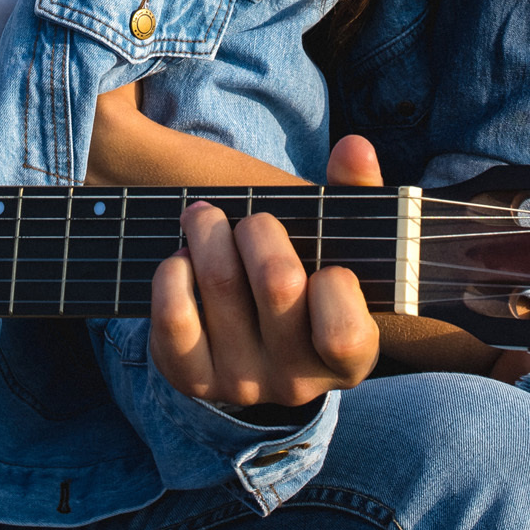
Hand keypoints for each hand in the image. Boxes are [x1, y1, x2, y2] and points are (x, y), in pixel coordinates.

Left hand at [148, 135, 382, 407]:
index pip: (345, 333)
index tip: (325, 264)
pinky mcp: (191, 377)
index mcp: (349, 358)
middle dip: (260, 229)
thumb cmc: (309, 281)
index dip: (334, 285)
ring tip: (206, 217)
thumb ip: (357, 194)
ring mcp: (241, 383)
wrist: (257, 343)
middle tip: (253, 218)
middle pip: (277, 283)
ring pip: (219, 283)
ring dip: (208, 231)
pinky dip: (173, 271)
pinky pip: (172, 314)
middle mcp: (296, 382)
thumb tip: (354, 147)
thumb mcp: (341, 247)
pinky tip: (185, 258)